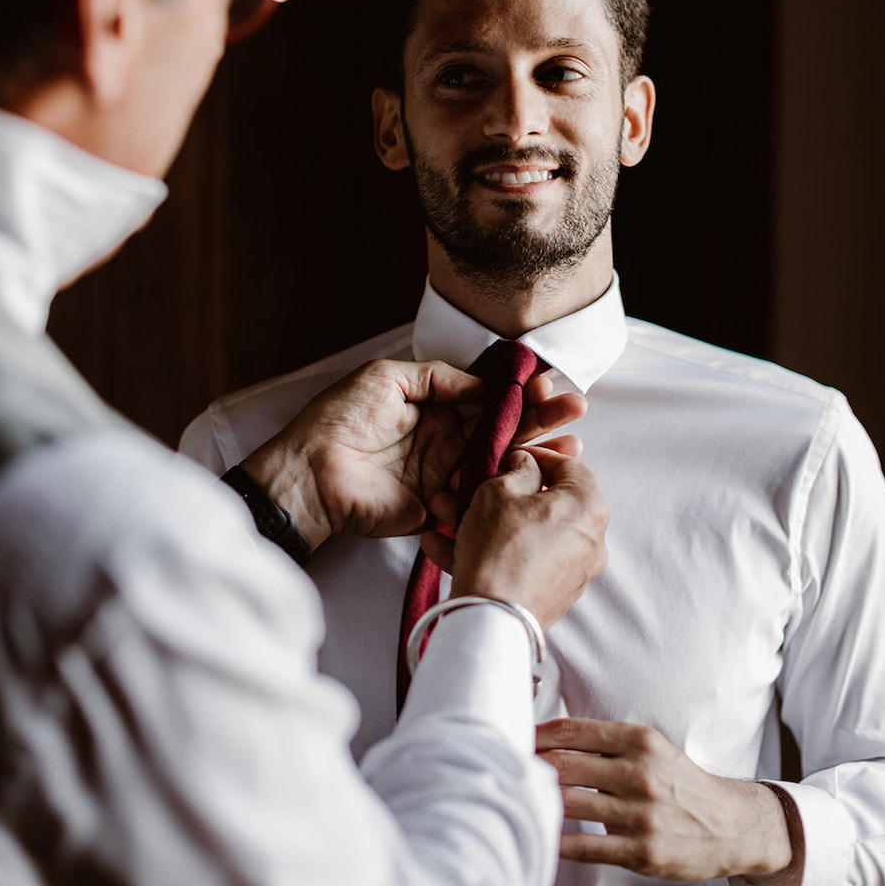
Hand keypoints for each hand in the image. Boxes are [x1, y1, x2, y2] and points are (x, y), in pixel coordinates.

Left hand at [239, 359, 586, 550]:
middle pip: (502, 428)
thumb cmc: (338, 420)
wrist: (309, 475)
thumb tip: (481, 383)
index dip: (518, 391)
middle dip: (540, 418)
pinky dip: (510, 489)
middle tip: (575, 408)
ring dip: (537, 452)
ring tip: (571, 444)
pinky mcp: (441, 507)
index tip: (548, 383)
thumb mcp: (385, 378)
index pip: (486, 397)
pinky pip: (481, 497)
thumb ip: (436, 377)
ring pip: (500, 462)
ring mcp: (446, 475)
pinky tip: (541, 476)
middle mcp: (445, 440)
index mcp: (433, 407)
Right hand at [423, 446, 608, 629]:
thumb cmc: (499, 547)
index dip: (535, 455)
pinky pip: (520, 562)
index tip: (507, 457)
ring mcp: (572, 571)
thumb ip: (517, 469)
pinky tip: (442, 546)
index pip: (569, 466)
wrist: (493, 618)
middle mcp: (590, 540)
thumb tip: (525, 465)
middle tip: (466, 486)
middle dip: (497, 492)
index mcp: (588, 507)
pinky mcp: (551, 596)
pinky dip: (489, 551)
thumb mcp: (499, 491)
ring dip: (483, 521)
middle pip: (542, 503)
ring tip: (443, 516)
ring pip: (525, 534)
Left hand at [535, 718, 803, 885]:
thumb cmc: (680, 782)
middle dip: (527, 768)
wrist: (731, 825)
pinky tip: (538, 839)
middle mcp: (638, 773)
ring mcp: (640, 815)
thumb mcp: (651, 748)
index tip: (510, 740)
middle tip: (500, 771)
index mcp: (638, 740)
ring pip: (569, 804)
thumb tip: (548, 739)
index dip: (534, 736)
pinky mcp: (642, 852)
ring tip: (512, 803)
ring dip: (536, 804)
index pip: (570, 731)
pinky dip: (556, 843)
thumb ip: (606, 743)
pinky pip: (584, 847)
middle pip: (563, 765)